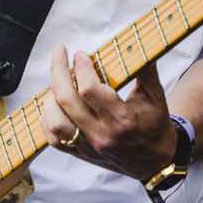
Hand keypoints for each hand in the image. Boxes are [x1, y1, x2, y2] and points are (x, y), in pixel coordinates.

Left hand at [38, 43, 179, 181]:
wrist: (154, 160)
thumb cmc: (153, 124)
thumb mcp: (155, 95)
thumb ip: (145, 68)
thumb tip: (137, 42)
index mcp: (122, 119)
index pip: (89, 90)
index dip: (81, 67)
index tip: (80, 55)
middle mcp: (102, 135)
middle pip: (66, 100)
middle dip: (58, 70)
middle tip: (59, 52)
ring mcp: (88, 146)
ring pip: (55, 121)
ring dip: (50, 96)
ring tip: (56, 81)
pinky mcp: (80, 153)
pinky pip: (53, 138)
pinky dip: (47, 117)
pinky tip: (53, 101)